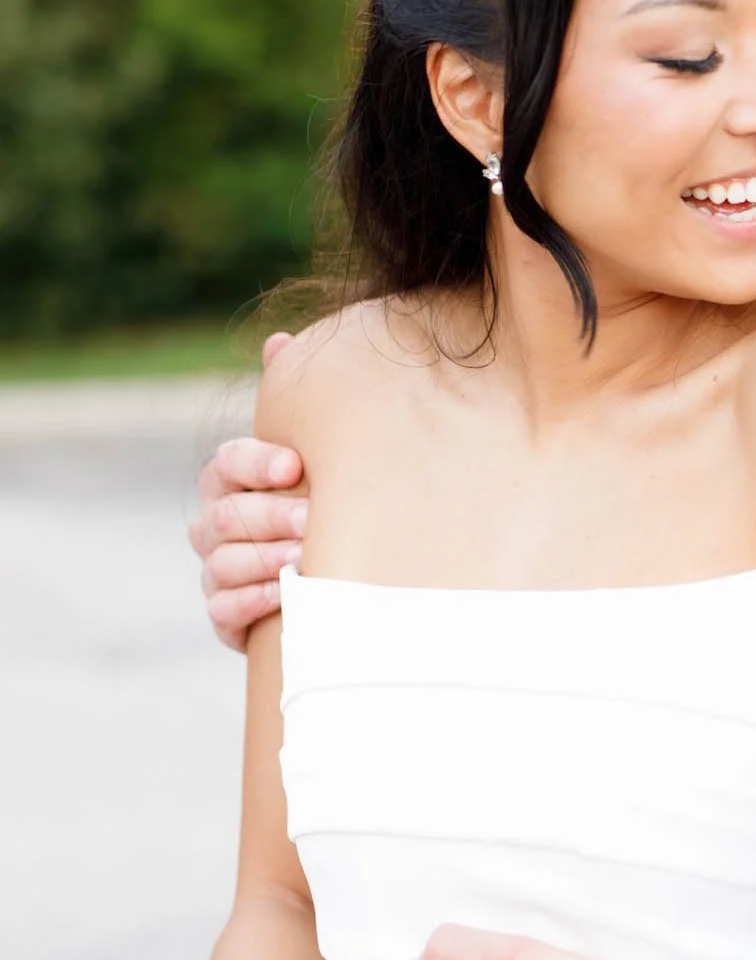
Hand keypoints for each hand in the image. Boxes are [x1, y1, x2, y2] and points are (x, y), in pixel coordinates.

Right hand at [190, 334, 306, 650]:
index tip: (294, 464)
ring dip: (265, 558)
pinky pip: (222, 610)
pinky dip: (251, 600)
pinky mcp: (226, 616)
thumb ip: (297, 405)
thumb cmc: (322, 497)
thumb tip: (278, 343)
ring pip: (222, 562)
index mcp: (231, 480)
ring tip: (306, 555)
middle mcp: (215, 524)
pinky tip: (285, 592)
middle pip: (226, 515)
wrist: (337, 568)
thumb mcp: (316, 451)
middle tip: (313, 517)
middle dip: (269, 514)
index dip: (255, 462)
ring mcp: (216, 570)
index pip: (226, 463)